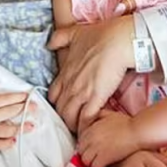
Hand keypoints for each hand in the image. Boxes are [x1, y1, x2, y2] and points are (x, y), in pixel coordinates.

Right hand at [0, 77, 33, 150]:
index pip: (6, 99)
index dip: (18, 97)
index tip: (27, 96)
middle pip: (10, 112)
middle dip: (25, 109)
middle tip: (36, 108)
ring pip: (8, 130)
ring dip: (21, 127)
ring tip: (31, 126)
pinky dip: (7, 143)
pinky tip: (14, 140)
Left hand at [47, 17, 132, 132]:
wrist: (117, 41)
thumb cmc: (99, 35)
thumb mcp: (74, 33)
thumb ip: (60, 38)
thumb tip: (49, 43)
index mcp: (65, 72)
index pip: (52, 95)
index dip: (57, 104)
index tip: (64, 108)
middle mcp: (70, 85)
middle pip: (60, 110)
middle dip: (65, 119)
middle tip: (73, 125)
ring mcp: (81, 92)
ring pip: (70, 118)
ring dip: (74, 126)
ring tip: (81, 133)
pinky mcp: (95, 98)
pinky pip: (86, 119)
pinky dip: (86, 127)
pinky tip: (90, 132)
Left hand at [77, 109, 140, 166]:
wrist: (138, 131)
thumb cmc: (127, 123)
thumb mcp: (110, 114)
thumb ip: (99, 115)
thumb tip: (93, 117)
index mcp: (91, 127)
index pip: (81, 140)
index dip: (86, 146)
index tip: (92, 150)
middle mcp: (91, 137)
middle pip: (81, 151)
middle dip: (87, 155)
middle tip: (95, 158)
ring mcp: (96, 147)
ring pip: (85, 161)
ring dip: (91, 163)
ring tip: (98, 164)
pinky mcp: (104, 157)